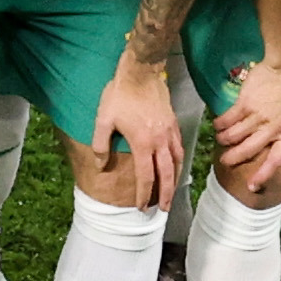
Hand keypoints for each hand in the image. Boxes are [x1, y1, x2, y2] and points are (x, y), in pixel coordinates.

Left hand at [89, 58, 184, 210]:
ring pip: (177, 162)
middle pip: (167, 174)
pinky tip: (176, 165)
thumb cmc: (120, 94)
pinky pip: (179, 147)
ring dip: (175, 180)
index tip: (142, 207)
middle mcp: (159, 141)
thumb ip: (100, 145)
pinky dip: (179, 161)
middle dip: (166, 195)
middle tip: (164, 209)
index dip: (144, 194)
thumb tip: (100, 165)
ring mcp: (169, 131)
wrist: (141, 71)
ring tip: (172, 192)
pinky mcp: (173, 123)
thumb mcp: (103, 119)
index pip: (146, 176)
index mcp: (142, 143)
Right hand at [210, 59, 280, 200]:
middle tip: (225, 161)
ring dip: (224, 140)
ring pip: (234, 136)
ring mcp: (256, 117)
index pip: (275, 161)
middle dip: (233, 159)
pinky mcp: (244, 103)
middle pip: (248, 151)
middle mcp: (271, 129)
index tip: (252, 186)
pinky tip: (217, 125)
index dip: (262, 175)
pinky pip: (227, 119)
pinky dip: (220, 124)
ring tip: (220, 140)